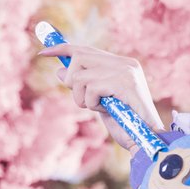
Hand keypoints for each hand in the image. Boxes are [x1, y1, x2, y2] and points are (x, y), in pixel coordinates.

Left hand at [37, 44, 163, 150]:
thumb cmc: (125, 124)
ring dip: (82, 97)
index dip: (62, 49)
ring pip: (80, 76)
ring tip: (100, 107)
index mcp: (123, 64)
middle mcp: (126, 64)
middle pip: (79, 57)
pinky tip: (106, 110)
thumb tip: (59, 71)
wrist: (146, 140)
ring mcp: (127, 72)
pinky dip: (92, 103)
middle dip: (72, 81)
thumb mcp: (98, 101)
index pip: (86, 49)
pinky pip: (90, 88)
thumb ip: (83, 85)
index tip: (43, 53)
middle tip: (84, 100)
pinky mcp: (126, 83)